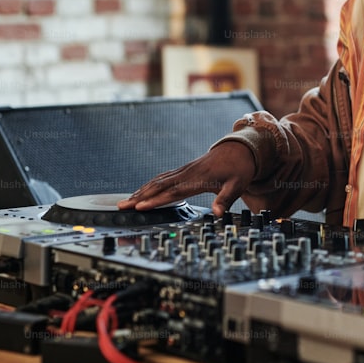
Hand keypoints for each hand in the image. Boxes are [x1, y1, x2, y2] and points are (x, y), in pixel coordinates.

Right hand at [117, 141, 255, 215]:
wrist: (240, 149)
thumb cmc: (239, 167)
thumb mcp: (237, 185)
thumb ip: (226, 199)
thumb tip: (218, 213)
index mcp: (197, 178)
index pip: (172, 192)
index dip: (155, 200)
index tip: (140, 206)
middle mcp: (187, 173)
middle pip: (158, 186)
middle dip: (139, 196)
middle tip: (122, 206)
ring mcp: (184, 171)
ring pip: (157, 181)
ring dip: (141, 190)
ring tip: (126, 201)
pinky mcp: (184, 170)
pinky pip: (162, 178)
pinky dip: (149, 185)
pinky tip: (142, 191)